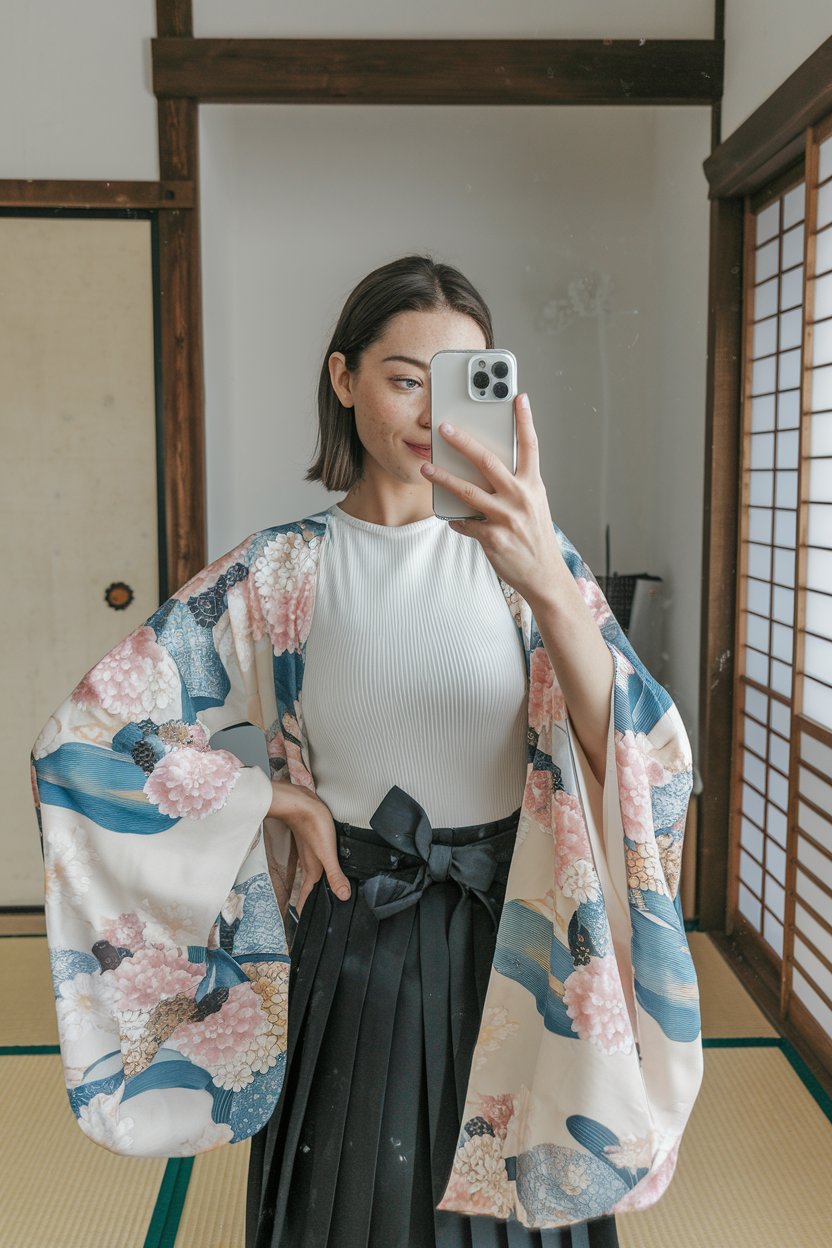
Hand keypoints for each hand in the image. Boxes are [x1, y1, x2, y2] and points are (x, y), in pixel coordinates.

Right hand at [268, 778, 351, 915]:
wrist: (301, 803)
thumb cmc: (313, 826)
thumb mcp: (328, 853)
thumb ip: (335, 875)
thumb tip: (344, 896)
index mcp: (312, 870)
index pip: (306, 895)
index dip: (304, 908)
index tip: (302, 922)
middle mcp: (309, 864)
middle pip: (309, 887)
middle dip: (310, 900)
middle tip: (312, 912)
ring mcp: (310, 852)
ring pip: (312, 874)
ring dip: (314, 885)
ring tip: (319, 894)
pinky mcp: (312, 841)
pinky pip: (315, 861)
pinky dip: (319, 868)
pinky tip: (325, 865)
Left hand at [420, 392, 564, 604]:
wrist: (544, 575)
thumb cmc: (535, 537)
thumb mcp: (534, 505)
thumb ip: (516, 484)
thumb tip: (488, 466)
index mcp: (533, 485)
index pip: (530, 446)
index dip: (525, 420)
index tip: (518, 397)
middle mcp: (521, 497)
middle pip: (488, 462)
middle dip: (463, 442)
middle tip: (444, 427)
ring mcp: (506, 518)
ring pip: (468, 491)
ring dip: (443, 478)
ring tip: (427, 468)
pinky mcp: (493, 538)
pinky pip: (465, 523)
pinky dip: (455, 519)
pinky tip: (450, 517)